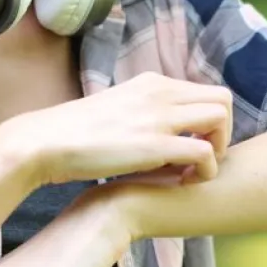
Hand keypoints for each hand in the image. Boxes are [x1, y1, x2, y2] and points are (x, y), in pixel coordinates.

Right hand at [0, 72, 232, 185]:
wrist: (44, 142)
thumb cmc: (75, 134)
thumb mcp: (118, 111)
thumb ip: (144, 115)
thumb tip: (161, 132)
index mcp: (152, 83)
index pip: (205, 91)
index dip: (208, 121)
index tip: (193, 144)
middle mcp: (160, 92)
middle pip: (222, 98)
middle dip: (222, 131)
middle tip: (202, 157)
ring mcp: (159, 116)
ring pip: (221, 118)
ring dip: (219, 148)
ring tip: (194, 170)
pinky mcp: (156, 145)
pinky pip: (205, 152)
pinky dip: (206, 170)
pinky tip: (186, 182)